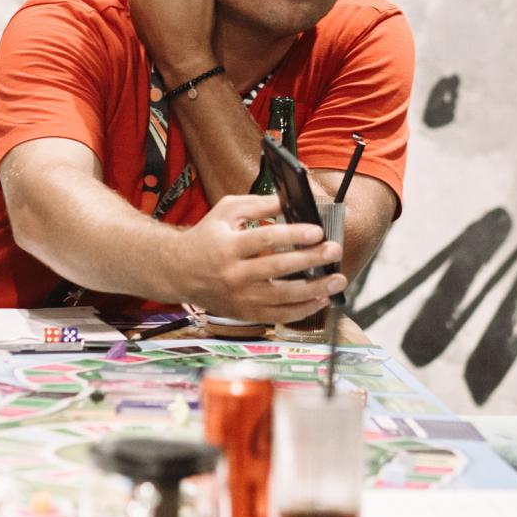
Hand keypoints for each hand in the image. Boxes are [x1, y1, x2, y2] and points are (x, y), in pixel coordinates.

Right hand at [173, 194, 345, 322]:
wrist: (178, 272)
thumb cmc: (206, 237)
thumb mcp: (226, 211)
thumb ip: (258, 204)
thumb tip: (291, 201)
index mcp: (228, 246)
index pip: (265, 239)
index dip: (293, 235)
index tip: (317, 231)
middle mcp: (233, 274)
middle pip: (278, 268)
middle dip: (311, 260)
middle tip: (334, 251)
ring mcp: (239, 297)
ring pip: (282, 298)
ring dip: (314, 290)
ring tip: (337, 279)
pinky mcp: (245, 312)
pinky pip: (278, 316)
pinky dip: (302, 310)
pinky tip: (321, 299)